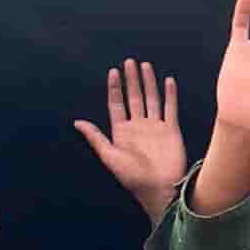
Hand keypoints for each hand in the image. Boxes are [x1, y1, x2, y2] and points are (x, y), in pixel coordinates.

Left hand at [74, 60, 187, 223]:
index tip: (113, 72)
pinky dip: (170, 94)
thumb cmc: (133, 177)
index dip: (114, 88)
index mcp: (122, 132)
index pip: (117, 104)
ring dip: (148, 82)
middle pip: (134, 97)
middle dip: (131, 80)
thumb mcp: (109, 156)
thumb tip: (77, 122)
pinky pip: (170, 108)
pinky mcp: (171, 130)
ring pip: (151, 99)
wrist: (160, 188)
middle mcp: (138, 126)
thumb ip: (95, 138)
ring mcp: (155, 127)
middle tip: (129, 62)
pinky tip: (167, 81)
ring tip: (145, 66)